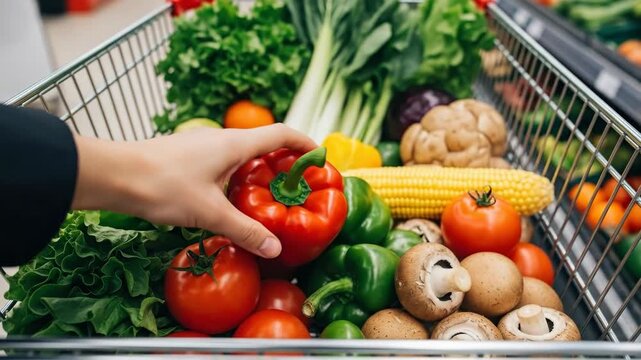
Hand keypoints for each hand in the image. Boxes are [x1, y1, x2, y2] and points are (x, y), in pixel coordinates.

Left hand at [71, 123, 316, 257]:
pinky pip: (223, 162)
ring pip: (241, 154)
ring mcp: (202, 146)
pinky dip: (238, 176)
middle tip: (297, 186)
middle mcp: (221, 139)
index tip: (320, 155)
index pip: (280, 134)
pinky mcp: (187, 156)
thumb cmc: (163, 185)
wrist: (113, 174)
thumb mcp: (208, 212)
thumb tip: (275, 249)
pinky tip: (232, 199)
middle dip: (284, 162)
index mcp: (234, 144)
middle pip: (263, 143)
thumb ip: (245, 230)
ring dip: (259, 170)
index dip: (303, 142)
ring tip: (269, 197)